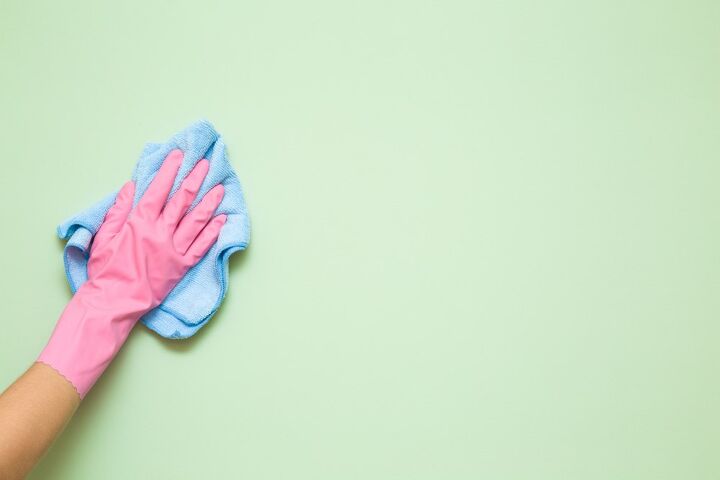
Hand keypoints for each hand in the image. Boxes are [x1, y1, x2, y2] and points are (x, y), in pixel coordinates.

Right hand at [86, 149, 225, 314]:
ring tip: (220, 188)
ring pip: (196, 221)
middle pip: (181, 201)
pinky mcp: (182, 266)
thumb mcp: (105, 236)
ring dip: (209, 203)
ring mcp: (174, 250)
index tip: (179, 156)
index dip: (169, 171)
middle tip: (205, 164)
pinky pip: (201, 246)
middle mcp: (160, 233)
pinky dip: (213, 232)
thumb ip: (118, 210)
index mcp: (139, 223)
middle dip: (194, 179)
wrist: (114, 301)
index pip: (158, 190)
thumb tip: (130, 186)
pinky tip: (221, 220)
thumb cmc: (106, 270)